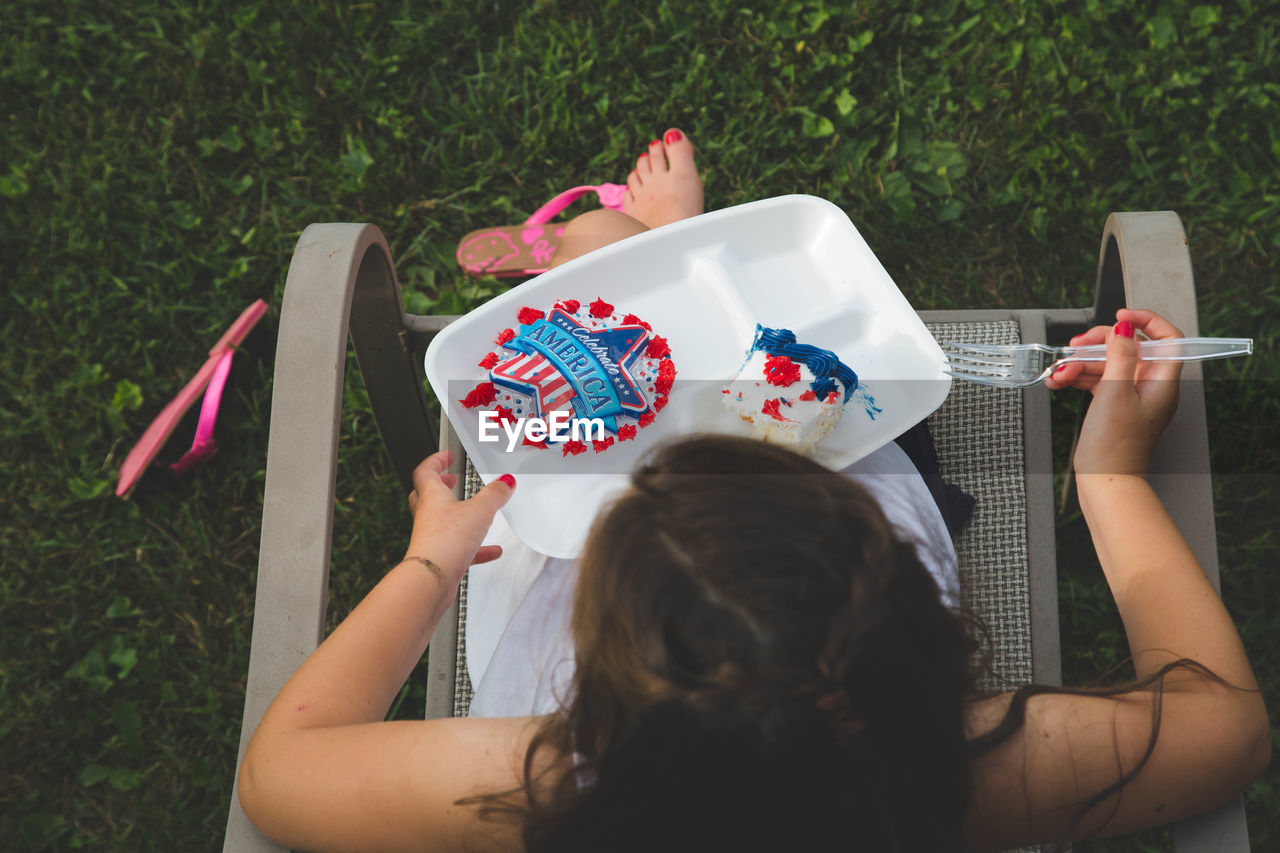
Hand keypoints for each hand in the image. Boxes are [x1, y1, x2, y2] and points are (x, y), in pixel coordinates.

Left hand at [403, 451, 513, 587]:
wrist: (431, 579)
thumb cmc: (444, 542)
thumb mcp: (479, 511)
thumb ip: (495, 495)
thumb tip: (505, 481)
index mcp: (432, 496)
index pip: (426, 470)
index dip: (436, 460)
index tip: (446, 456)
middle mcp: (428, 515)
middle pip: (428, 494)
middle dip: (441, 484)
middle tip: (451, 480)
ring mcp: (432, 537)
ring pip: (442, 520)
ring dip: (458, 514)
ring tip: (475, 513)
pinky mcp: (441, 557)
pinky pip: (459, 547)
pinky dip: (476, 546)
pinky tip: (492, 550)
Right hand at [1045, 308, 1183, 475]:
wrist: (1105, 480)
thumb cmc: (1115, 446)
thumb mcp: (1115, 392)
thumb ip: (1121, 355)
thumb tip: (1124, 328)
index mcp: (1162, 382)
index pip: (1166, 338)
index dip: (1146, 321)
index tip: (1121, 316)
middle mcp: (1150, 386)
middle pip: (1128, 349)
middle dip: (1098, 345)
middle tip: (1075, 347)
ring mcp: (1131, 396)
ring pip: (1107, 365)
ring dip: (1080, 365)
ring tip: (1059, 374)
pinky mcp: (1113, 406)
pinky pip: (1097, 381)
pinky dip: (1078, 379)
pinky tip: (1059, 382)